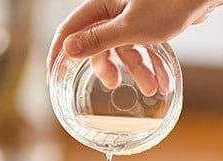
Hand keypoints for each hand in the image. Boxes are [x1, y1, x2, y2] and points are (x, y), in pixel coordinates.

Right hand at [46, 0, 222, 90]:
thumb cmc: (169, 4)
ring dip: (137, 70)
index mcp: (101, 5)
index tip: (53, 78)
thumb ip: (98, 40)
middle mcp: (112, 9)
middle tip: (114, 85)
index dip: (59, 55)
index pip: (69, 31)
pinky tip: (162, 80)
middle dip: (109, 67)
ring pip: (123, 48)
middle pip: (98, 43)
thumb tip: (67, 50)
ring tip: (153, 89)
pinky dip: (150, 63)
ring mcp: (130, 17)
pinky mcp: (147, 23)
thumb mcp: (130, 29)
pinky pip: (141, 46)